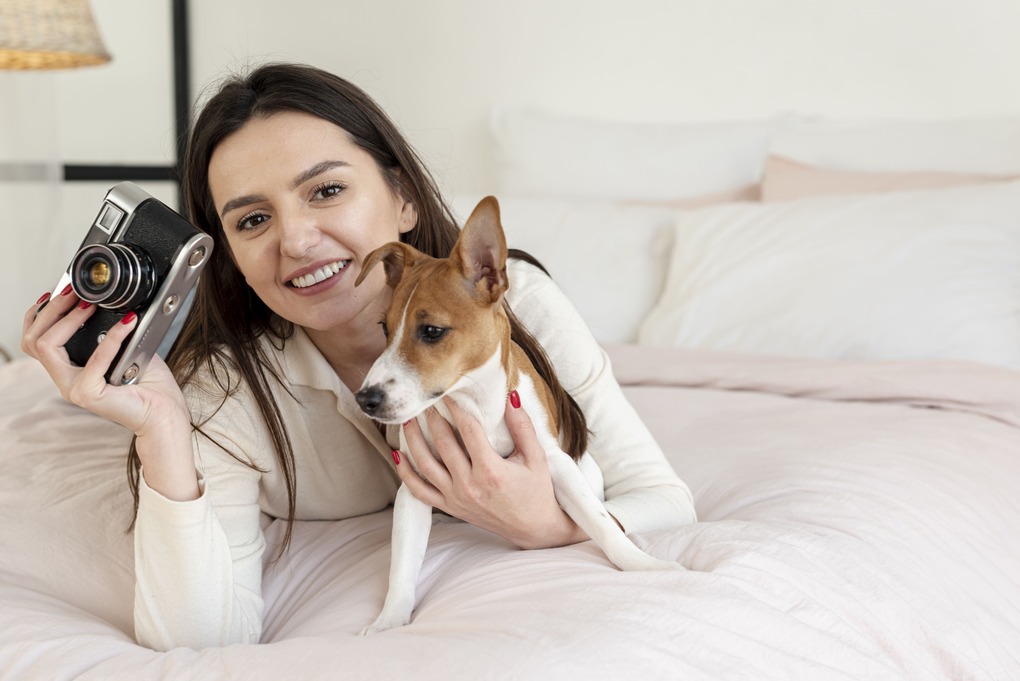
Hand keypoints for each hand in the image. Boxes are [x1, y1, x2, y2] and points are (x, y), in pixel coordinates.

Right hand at [23, 288, 197, 499]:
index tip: (59, 293)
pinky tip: (127, 323)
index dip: (40, 314)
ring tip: (90, 304)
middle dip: (50, 310)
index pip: (35, 340)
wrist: (164, 413)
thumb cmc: (149, 384)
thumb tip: (113, 303)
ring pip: (47, 347)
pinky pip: (94, 359)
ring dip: (68, 319)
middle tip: (72, 292)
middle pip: (33, 340)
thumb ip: (112, 330)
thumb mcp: (127, 348)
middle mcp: (66, 380)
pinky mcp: (89, 394)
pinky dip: (112, 338)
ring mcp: (74, 389)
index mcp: (70, 370)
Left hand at [396, 393, 587, 548]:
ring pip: (425, 465)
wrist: (533, 529)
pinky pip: (420, 491)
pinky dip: (406, 474)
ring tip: (408, 420)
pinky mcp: (450, 508)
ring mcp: (456, 498)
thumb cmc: (537, 491)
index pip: (468, 430)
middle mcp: (469, 485)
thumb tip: (510, 397)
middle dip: (433, 418)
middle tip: (427, 398)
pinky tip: (399, 455)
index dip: (457, 407)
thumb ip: (522, 427)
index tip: (449, 390)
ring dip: (414, 440)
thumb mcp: (536, 458)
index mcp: (491, 471)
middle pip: (443, 444)